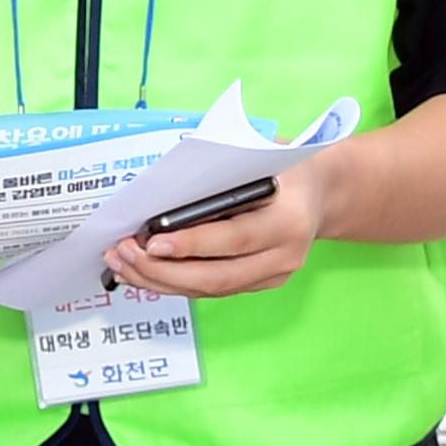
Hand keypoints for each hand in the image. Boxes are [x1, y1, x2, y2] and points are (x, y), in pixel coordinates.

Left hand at [104, 159, 333, 298]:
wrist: (324, 191)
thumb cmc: (285, 166)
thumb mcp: (261, 156)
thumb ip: (223, 172)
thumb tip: (165, 187)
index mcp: (288, 220)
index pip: (234, 238)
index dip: (191, 243)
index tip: (151, 242)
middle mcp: (284, 256)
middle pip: (216, 276)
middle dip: (163, 271)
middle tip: (124, 254)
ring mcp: (273, 276)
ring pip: (209, 289)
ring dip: (160, 281)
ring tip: (122, 263)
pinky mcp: (260, 284)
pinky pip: (212, 289)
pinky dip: (174, 282)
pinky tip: (144, 271)